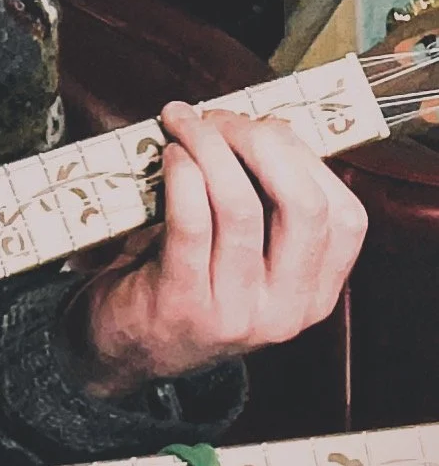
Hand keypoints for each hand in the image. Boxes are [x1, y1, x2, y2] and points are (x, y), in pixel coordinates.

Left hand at [70, 102, 368, 397]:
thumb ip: (261, 206)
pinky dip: (182, 176)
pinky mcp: (183, 303)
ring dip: (211, 148)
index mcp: (311, 295)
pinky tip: (170, 154)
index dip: (306, 159)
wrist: (121, 348)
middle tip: (221, 118)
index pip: (343, 217)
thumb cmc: (179, 281)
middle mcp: (284, 310)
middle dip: (262, 143)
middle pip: (302, 206)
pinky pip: (190, 223)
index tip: (265, 124)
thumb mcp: (240, 257)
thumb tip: (254, 125)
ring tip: (185, 123)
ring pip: (241, 207)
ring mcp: (235, 312)